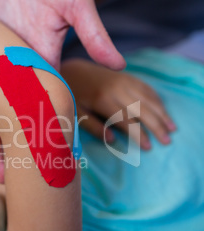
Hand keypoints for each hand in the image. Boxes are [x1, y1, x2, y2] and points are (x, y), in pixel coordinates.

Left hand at [0, 0, 125, 183]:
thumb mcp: (75, 8)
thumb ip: (93, 34)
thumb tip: (119, 64)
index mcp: (45, 64)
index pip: (46, 105)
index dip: (44, 131)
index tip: (43, 156)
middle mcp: (22, 69)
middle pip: (17, 113)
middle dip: (13, 140)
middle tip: (8, 171)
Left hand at [62, 59, 176, 149]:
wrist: (72, 69)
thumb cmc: (72, 96)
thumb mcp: (76, 113)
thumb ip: (93, 127)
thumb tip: (113, 140)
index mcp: (102, 100)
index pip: (126, 120)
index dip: (138, 134)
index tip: (148, 148)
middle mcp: (116, 89)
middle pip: (142, 109)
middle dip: (156, 126)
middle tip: (167, 141)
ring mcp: (123, 80)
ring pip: (148, 98)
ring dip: (162, 113)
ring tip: (172, 128)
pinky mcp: (126, 76)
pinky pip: (146, 87)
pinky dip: (157, 99)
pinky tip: (163, 109)